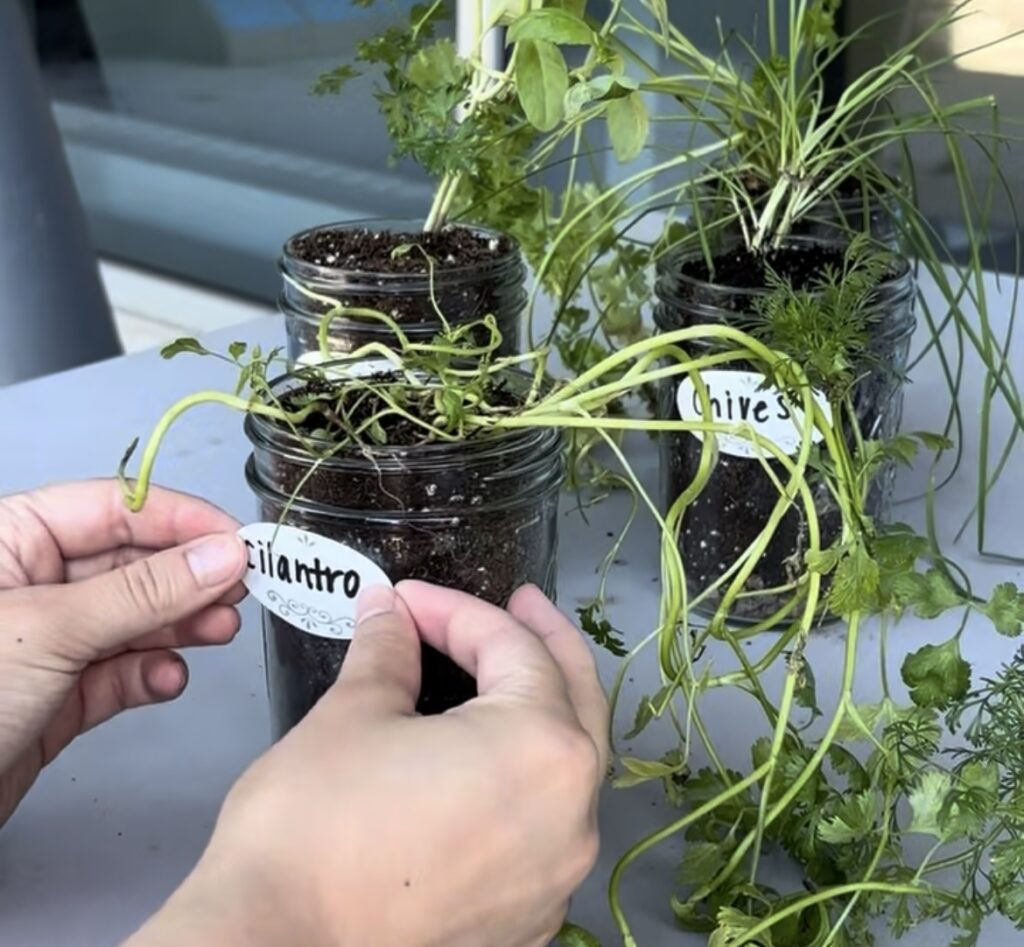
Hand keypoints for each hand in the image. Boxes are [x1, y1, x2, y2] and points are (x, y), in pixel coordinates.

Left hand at [0, 480, 247, 824]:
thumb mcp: (53, 628)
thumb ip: (146, 591)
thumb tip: (222, 555)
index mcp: (12, 539)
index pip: (115, 508)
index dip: (181, 520)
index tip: (237, 539)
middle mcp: (33, 583)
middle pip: (133, 564)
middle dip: (189, 578)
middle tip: (239, 588)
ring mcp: (49, 640)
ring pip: (136, 619)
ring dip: (181, 626)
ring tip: (219, 630)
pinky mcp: (60, 694)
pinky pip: (122, 671)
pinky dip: (151, 675)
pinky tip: (166, 679)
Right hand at [131, 581, 606, 946]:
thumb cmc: (316, 824)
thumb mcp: (352, 716)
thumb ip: (388, 651)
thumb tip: (389, 609)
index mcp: (542, 748)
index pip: (512, 650)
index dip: (456, 611)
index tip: (405, 599)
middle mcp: (572, 814)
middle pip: (574, 700)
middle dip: (542, 643)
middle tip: (519, 604)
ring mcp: (556, 876)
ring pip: (569, 767)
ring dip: (541, 711)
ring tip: (504, 676)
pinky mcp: (528, 920)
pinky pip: (546, 826)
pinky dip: (527, 778)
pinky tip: (491, 765)